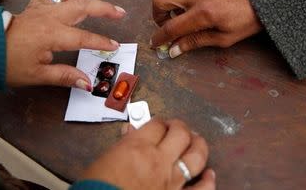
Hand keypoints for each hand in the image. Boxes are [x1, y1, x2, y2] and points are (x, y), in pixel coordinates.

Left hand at [5, 0, 125, 89]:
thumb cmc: (9, 64)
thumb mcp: (37, 75)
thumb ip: (64, 76)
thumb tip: (87, 82)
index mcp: (52, 35)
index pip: (84, 37)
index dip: (101, 42)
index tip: (114, 46)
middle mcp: (50, 16)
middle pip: (82, 5)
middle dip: (104, 8)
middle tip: (120, 11)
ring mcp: (41, 7)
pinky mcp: (33, 4)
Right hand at [81, 119, 214, 189]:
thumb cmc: (97, 187)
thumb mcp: (104, 161)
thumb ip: (121, 145)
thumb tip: (130, 133)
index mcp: (137, 147)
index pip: (157, 124)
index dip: (160, 121)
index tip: (159, 124)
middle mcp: (158, 161)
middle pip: (180, 133)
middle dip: (180, 127)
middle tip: (178, 128)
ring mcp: (171, 181)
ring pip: (196, 156)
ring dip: (199, 146)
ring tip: (197, 142)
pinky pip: (201, 189)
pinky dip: (208, 180)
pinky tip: (209, 174)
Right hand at [151, 0, 261, 57]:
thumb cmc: (248, 19)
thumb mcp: (224, 37)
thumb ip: (195, 41)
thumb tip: (173, 50)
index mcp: (204, 12)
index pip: (171, 27)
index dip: (159, 37)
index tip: (156, 43)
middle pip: (160, 0)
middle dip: (158, 15)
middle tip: (168, 25)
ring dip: (169, 4)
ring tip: (183, 15)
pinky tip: (197, 3)